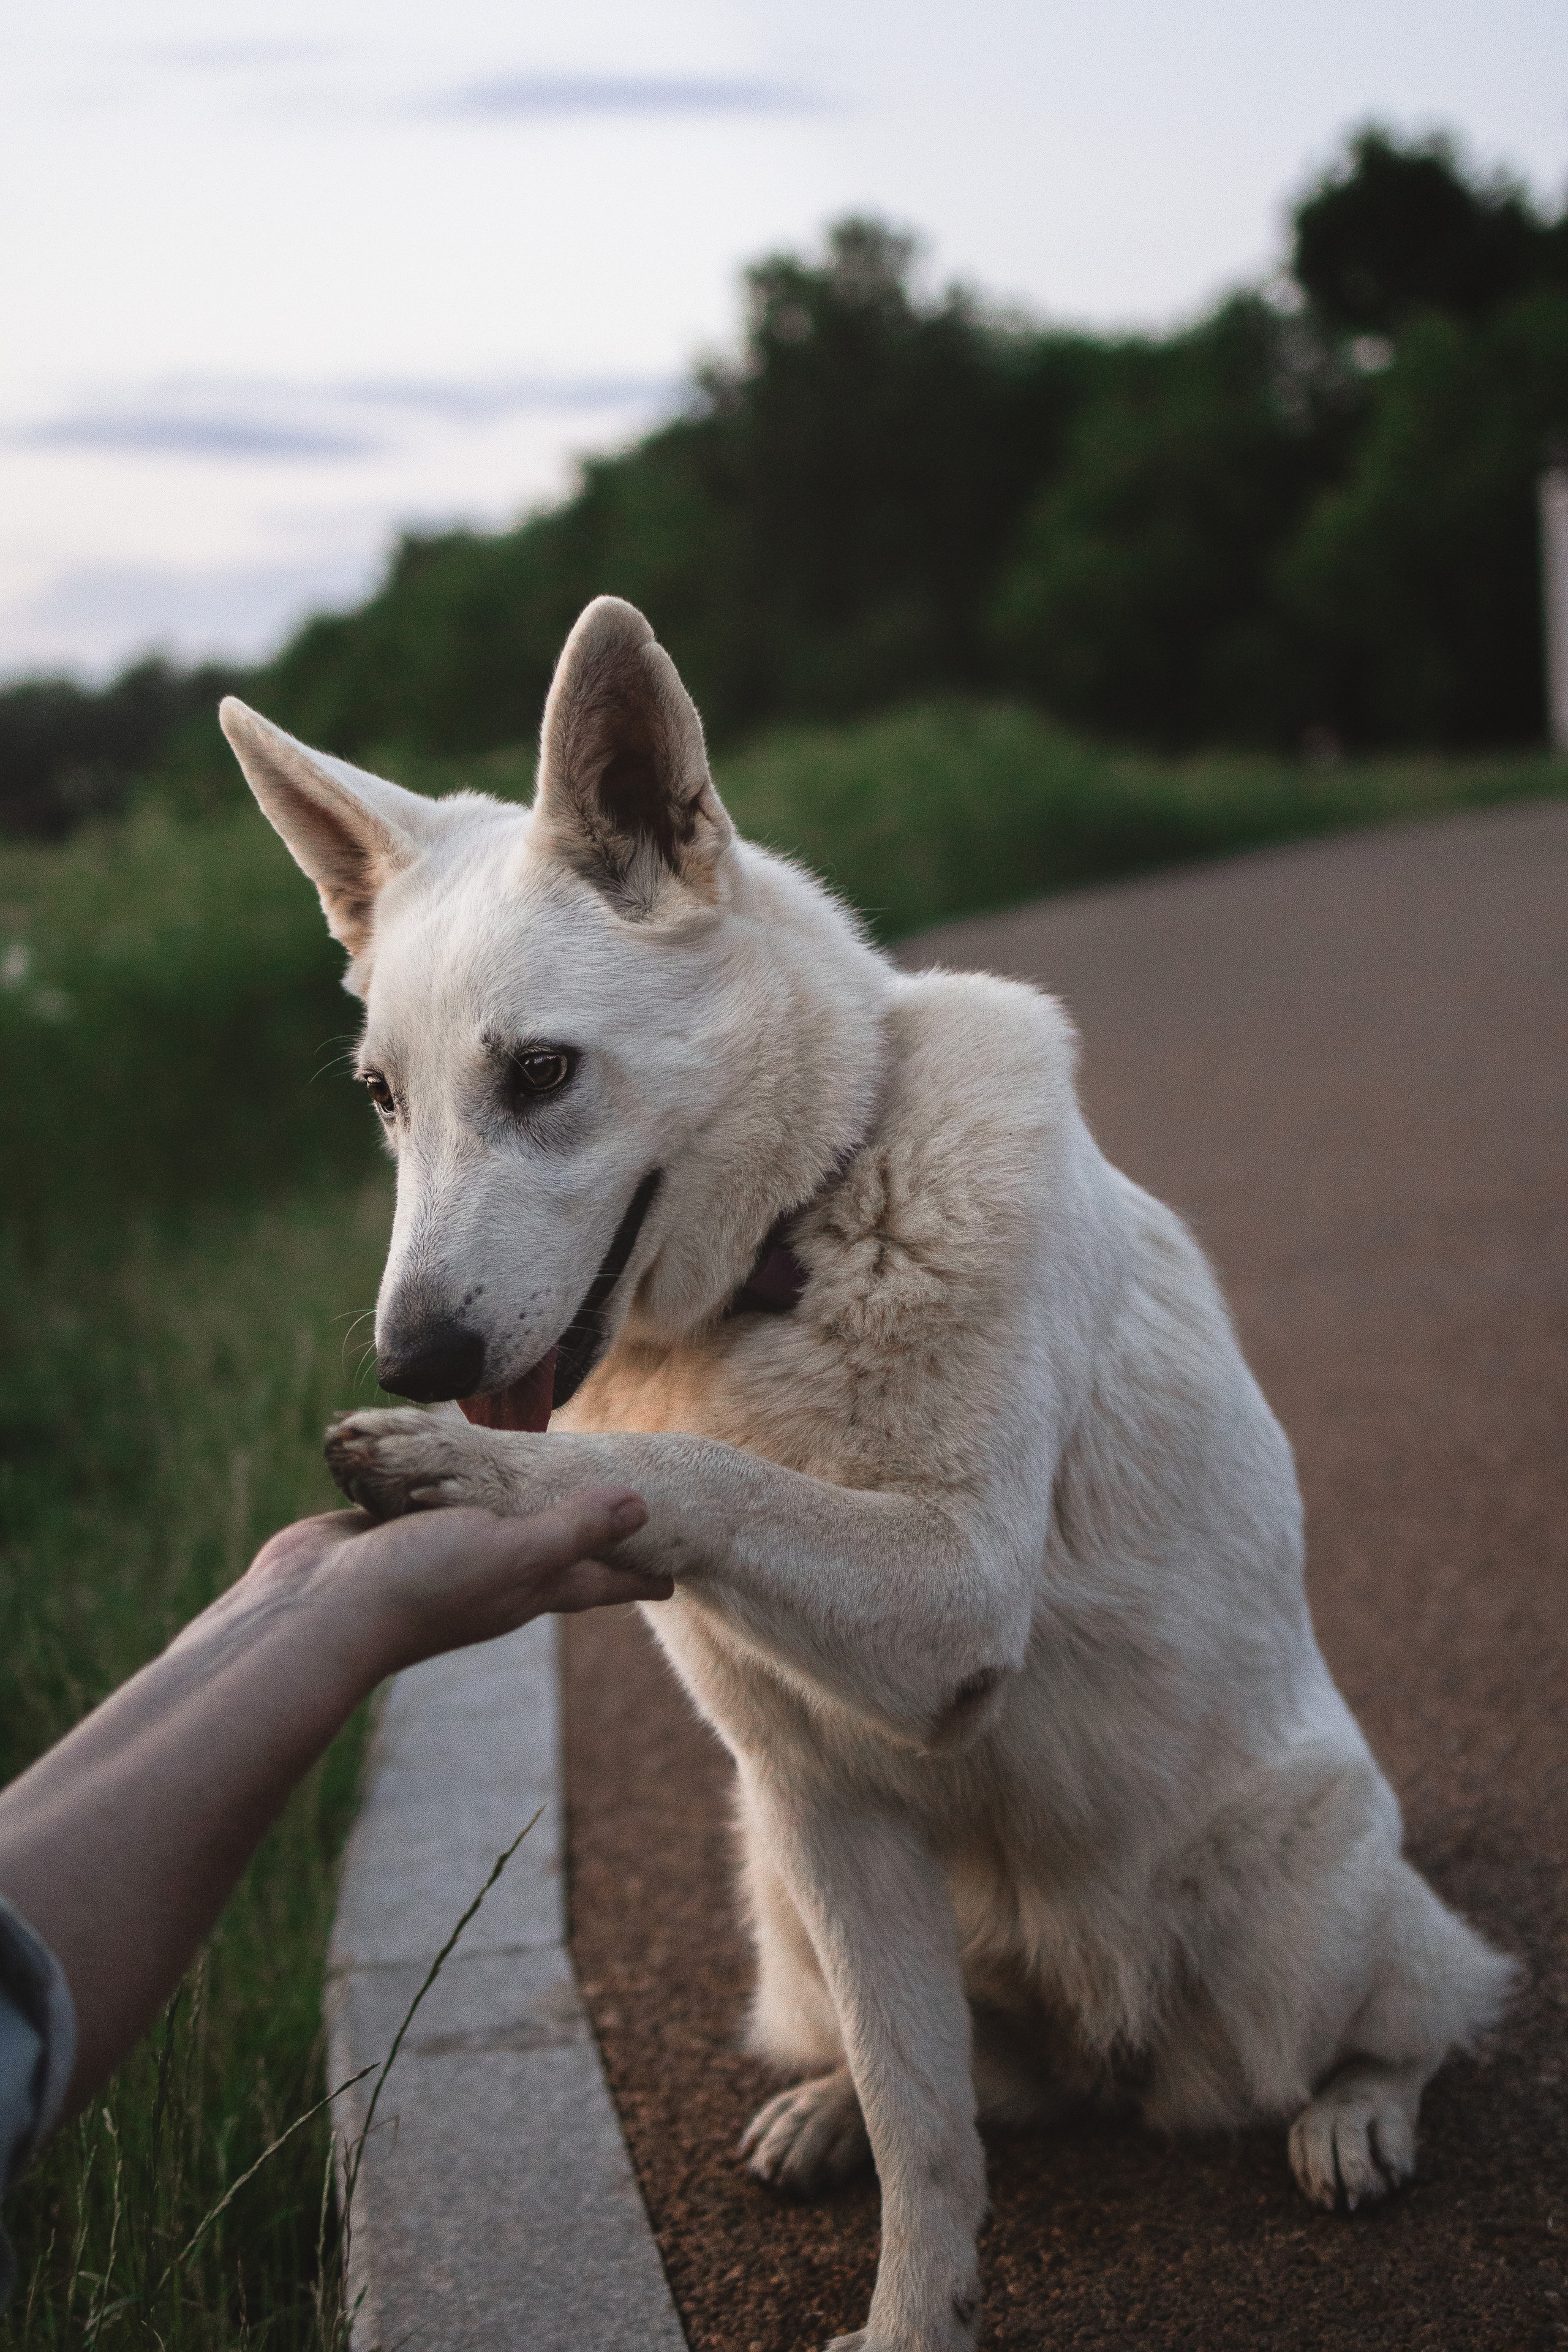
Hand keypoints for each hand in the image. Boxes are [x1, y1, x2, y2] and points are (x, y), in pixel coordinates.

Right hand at [237, 1491, 668, 1677]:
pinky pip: (434, 1503)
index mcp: (524, 1587)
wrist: (315, 1611)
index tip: (673, 1579)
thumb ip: (571, 1530)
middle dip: (582, 1543)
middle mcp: (486, 1574)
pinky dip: (450, 1488)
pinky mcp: (391, 1531)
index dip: (634, 1577)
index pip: (594, 1581)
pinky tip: (448, 1467)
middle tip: (616, 1523)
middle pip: (550, 1556)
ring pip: (490, 1528)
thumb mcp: (510, 1553)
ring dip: (514, 1511)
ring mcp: (437, 1554)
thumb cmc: (422, 1585)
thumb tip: (640, 1508)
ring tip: (538, 1485)